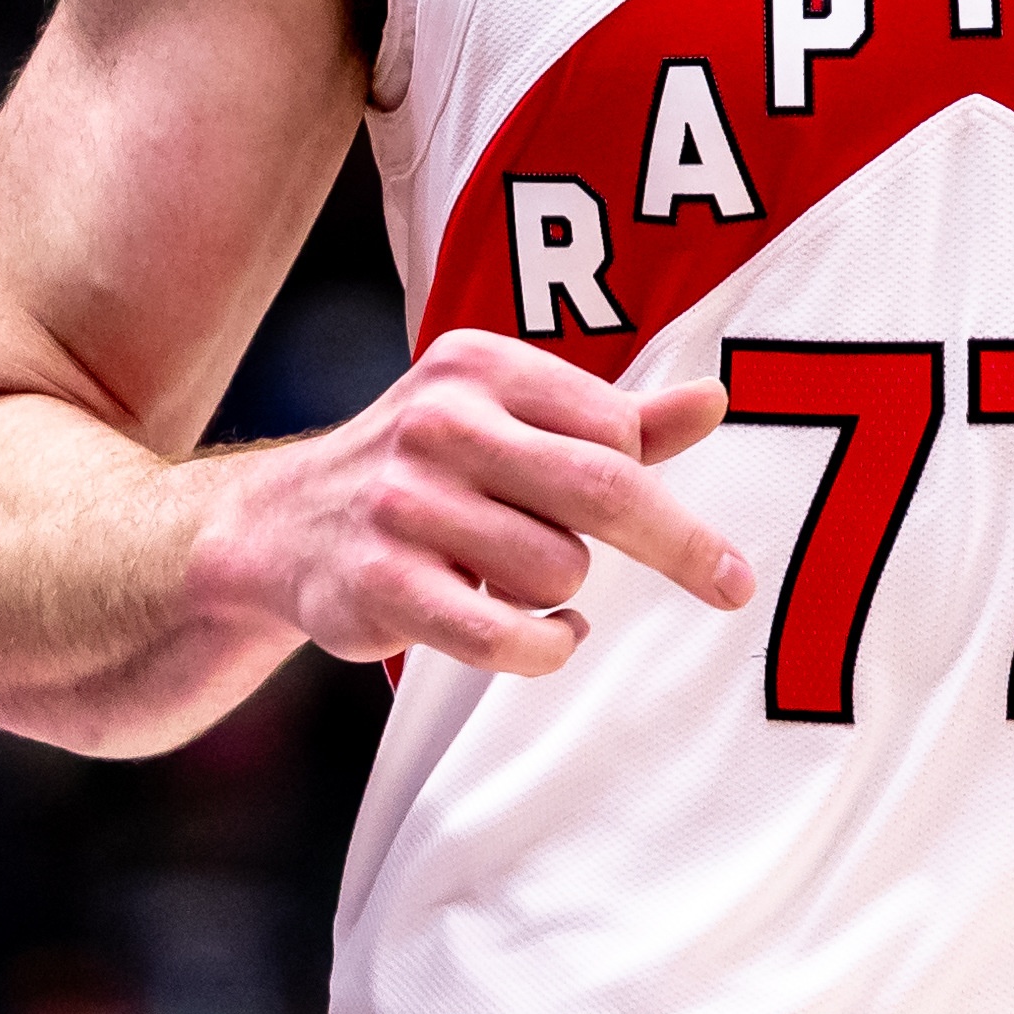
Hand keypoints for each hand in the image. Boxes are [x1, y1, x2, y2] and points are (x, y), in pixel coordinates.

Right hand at [198, 327, 750, 676]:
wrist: (280, 527)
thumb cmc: (427, 470)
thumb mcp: (510, 419)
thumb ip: (616, 418)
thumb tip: (716, 400)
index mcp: (477, 365)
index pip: (615, 429)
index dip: (643, 483)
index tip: (666, 522)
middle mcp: (438, 423)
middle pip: (606, 491)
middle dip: (681, 546)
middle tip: (733, 585)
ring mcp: (403, 506)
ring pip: (561, 572)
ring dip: (564, 594)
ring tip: (517, 581)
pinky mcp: (380, 586)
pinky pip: (509, 639)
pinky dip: (544, 648)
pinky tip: (541, 635)